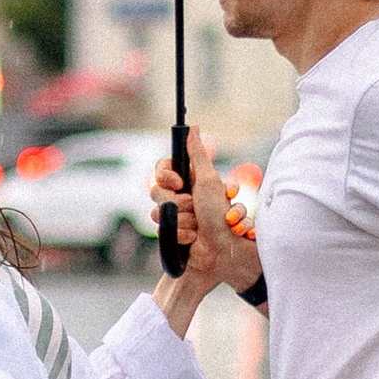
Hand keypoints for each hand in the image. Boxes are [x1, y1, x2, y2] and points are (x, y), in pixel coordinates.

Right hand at [152, 126, 262, 301]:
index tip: (178, 182)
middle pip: (157, 189)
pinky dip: (179, 233)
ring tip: (198, 228)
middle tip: (194, 207)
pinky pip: (162, 228)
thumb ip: (197, 154)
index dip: (166, 175)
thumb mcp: (209, 181)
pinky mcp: (171, 232)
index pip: (162, 169)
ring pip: (159, 211)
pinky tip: (192, 238)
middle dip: (178, 202)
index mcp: (189, 180)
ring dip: (182, 220)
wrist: (221, 251)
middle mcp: (180, 195)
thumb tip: (193, 127)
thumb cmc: (219, 215)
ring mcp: (175, 215)